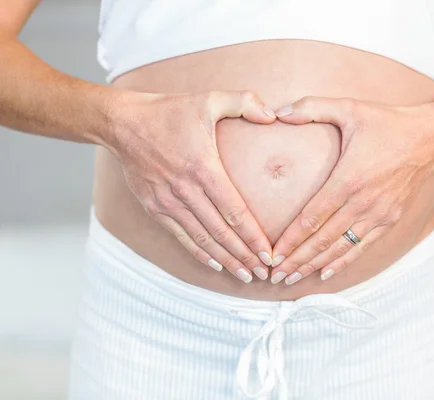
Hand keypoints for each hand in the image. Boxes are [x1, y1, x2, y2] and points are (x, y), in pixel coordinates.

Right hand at [106, 90, 276, 282]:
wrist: (123, 123)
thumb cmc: (170, 111)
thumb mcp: (208, 99)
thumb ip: (244, 101)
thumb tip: (273, 114)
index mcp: (203, 168)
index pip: (234, 211)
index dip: (253, 236)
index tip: (269, 254)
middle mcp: (185, 190)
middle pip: (221, 232)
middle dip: (245, 255)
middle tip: (265, 273)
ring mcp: (168, 201)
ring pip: (202, 239)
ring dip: (225, 259)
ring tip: (245, 275)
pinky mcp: (155, 207)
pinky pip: (180, 236)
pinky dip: (199, 253)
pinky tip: (215, 264)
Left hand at [269, 97, 433, 284]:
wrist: (430, 138)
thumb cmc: (388, 123)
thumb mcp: (350, 108)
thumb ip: (311, 107)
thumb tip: (277, 111)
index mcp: (348, 178)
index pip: (312, 217)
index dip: (290, 240)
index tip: (272, 254)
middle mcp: (362, 202)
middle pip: (322, 240)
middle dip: (296, 260)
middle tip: (274, 275)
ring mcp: (378, 214)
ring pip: (340, 247)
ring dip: (314, 265)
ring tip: (292, 279)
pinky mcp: (389, 219)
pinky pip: (361, 246)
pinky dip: (342, 261)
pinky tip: (325, 273)